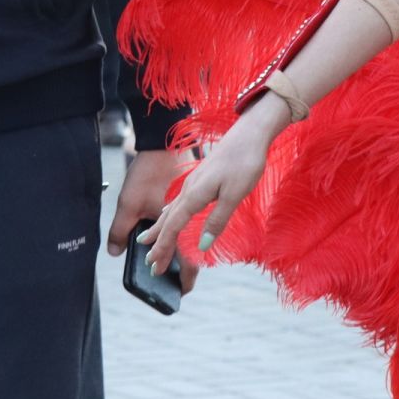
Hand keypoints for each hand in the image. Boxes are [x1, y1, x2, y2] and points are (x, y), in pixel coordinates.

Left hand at [108, 147, 201, 293]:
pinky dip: (178, 234)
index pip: (186, 260)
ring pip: (188, 236)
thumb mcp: (128, 205)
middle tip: (174, 283)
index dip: (184, 278)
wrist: (160, 143)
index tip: (179, 293)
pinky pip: (185, 222)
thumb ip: (120, 232)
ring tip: (169, 264)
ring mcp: (189, 206)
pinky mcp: (186, 196)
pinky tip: (167, 235)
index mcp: (179, 224)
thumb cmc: (146, 174)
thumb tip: (115, 253)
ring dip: (180, 252)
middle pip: (190, 250)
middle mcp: (188, 218)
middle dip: (183, 269)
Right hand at [135, 99, 282, 277]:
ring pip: (171, 209)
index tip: (154, 265)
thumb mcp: (234, 195)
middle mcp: (189, 189)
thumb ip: (217, 219)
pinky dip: (170, 213)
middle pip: (168, 220)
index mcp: (195, 195)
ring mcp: (193, 181)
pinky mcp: (200, 177)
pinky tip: (169, 212)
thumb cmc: (244, 162)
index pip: (173, 226)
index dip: (163, 247)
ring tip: (148, 240)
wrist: (250, 133)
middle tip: (149, 263)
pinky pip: (178, 200)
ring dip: (160, 228)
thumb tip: (202, 246)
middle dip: (158, 242)